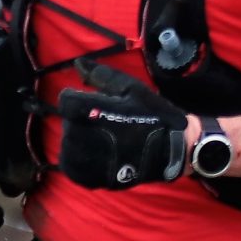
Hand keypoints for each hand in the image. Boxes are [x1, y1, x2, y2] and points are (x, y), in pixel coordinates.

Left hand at [56, 59, 189, 189]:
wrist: (173, 151)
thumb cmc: (152, 115)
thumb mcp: (129, 88)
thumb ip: (100, 75)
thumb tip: (77, 63)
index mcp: (86, 111)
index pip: (66, 100)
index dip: (82, 100)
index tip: (99, 105)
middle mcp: (78, 136)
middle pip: (68, 122)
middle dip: (84, 120)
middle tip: (109, 124)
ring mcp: (81, 159)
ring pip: (68, 144)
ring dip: (83, 140)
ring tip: (108, 140)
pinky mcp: (86, 178)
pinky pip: (72, 166)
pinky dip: (82, 160)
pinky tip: (101, 155)